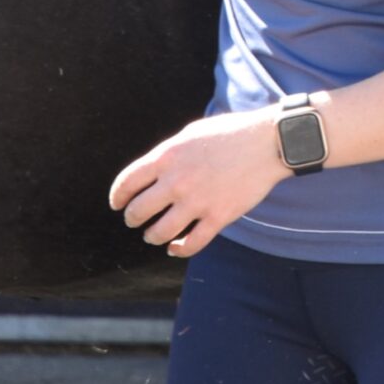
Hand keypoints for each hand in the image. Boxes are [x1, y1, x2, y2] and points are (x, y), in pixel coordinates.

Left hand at [107, 110, 289, 257]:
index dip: (117, 197)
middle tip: (134, 220)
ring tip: (153, 235)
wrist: (266, 142)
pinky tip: (176, 248)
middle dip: (132, 218)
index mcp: (167, 156)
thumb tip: (152, 171)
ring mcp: (197, 201)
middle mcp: (177, 181)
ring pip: (160, 232)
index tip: (117, 204)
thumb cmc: (229, 133)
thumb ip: (168, 154)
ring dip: (152, 236)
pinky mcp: (218, 217)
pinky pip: (191, 243)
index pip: (127, 182)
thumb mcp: (190, 134)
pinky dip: (179, 250)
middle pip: (139, 211)